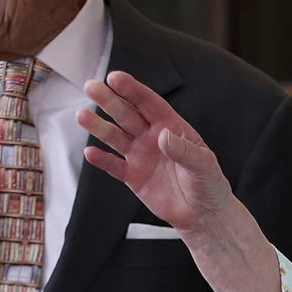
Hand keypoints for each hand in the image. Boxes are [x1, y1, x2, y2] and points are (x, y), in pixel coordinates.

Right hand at [80, 71, 232, 232]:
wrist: (203, 213)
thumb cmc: (209, 184)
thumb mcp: (204, 164)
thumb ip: (184, 150)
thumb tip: (163, 136)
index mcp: (171, 127)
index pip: (149, 104)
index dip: (132, 90)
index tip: (115, 78)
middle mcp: (152, 137)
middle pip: (127, 115)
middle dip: (109, 100)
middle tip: (91, 87)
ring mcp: (141, 156)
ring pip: (116, 137)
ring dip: (99, 126)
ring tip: (82, 116)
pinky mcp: (133, 177)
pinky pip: (114, 166)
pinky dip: (102, 160)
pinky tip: (90, 152)